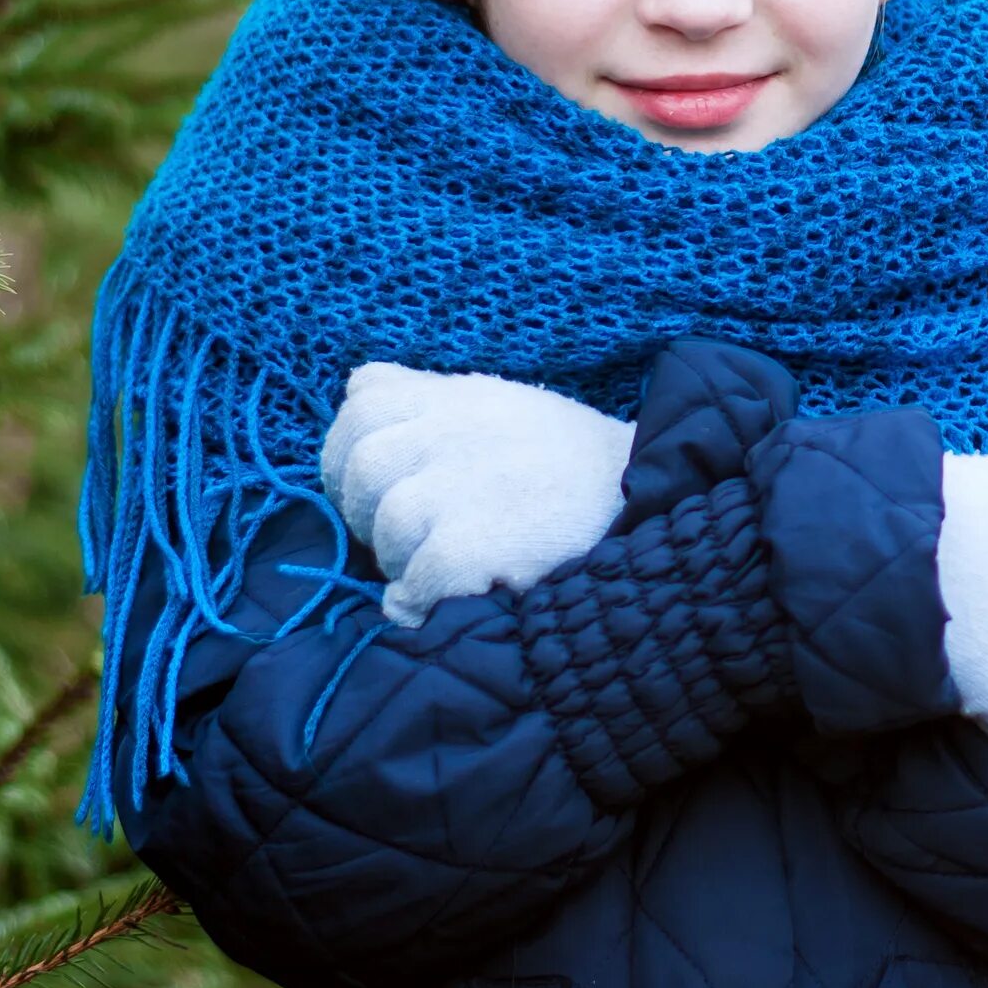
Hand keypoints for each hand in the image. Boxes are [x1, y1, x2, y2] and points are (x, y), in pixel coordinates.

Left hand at [319, 363, 634, 625]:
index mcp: (454, 396)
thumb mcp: (495, 400)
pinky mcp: (478, 545)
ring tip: (435, 567)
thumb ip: (423, 393)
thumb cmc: (563, 456)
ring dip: (398, 560)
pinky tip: (432, 602)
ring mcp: (465, 486)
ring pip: (388, 528)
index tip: (368, 492)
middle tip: (402, 537)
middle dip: (366, 513)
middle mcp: (455, 431)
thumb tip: (357, 385)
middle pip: (363, 469)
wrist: (641, 493)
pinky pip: (416, 580)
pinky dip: (414, 601)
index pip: (361, 404)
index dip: (346, 455)